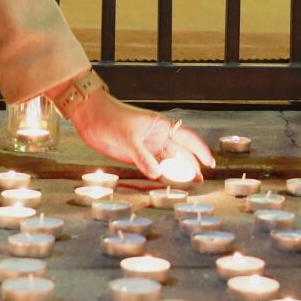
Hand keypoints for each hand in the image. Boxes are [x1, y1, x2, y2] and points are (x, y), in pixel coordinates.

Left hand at [66, 91, 215, 182]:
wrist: (90, 116)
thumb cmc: (110, 117)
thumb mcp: (127, 137)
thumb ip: (142, 156)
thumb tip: (157, 174)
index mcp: (160, 125)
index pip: (187, 137)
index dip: (200, 150)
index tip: (210, 162)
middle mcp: (156, 136)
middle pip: (179, 152)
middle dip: (191, 165)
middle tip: (200, 180)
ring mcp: (146, 146)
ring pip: (167, 160)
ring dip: (176, 171)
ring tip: (188, 184)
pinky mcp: (136, 155)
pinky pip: (152, 166)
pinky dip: (160, 174)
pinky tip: (166, 181)